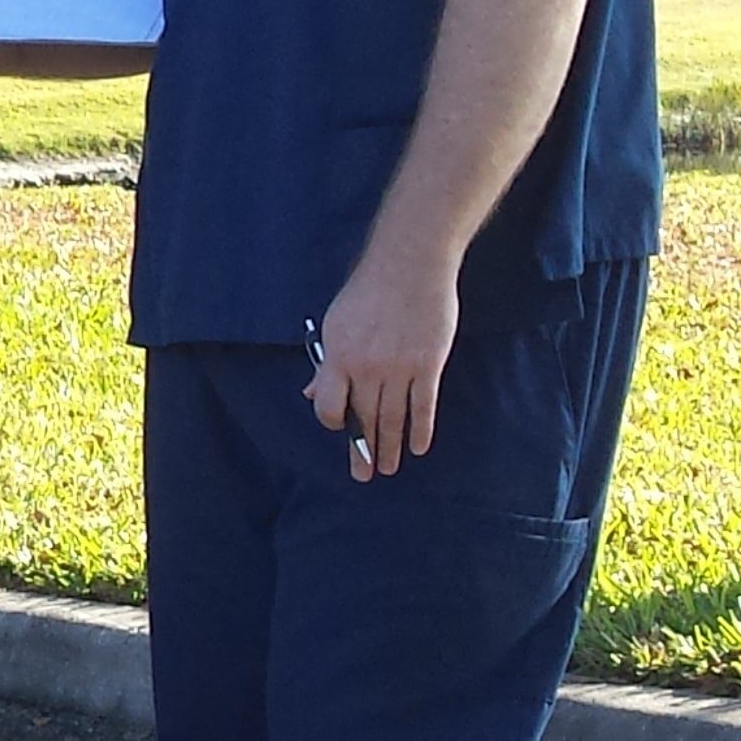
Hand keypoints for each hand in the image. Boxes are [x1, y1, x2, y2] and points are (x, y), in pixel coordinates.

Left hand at [311, 260, 454, 479]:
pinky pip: (424, 406)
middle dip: (364, 451)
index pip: (332, 407)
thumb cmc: (368, 292)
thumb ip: (327, 365)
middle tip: (364, 475)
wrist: (409, 265)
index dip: (336, 423)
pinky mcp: (429, 366)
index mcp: (339, 358)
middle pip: (365, 418)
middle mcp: (368, 368)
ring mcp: (400, 369)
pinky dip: (421, 430)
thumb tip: (311, 394)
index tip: (343, 430)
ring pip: (394, 419)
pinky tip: (419, 448)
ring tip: (390, 469)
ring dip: (391, 447)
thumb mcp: (336, 326)